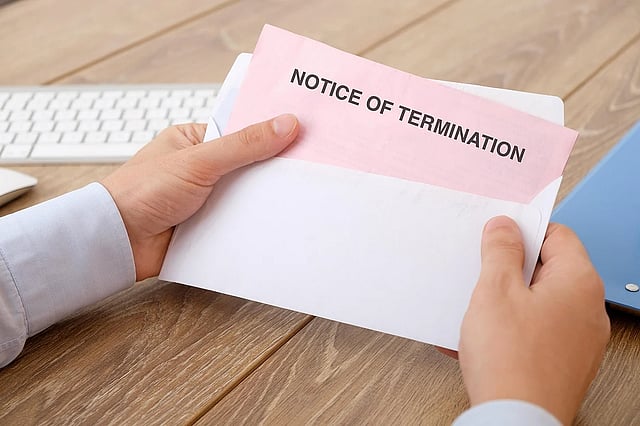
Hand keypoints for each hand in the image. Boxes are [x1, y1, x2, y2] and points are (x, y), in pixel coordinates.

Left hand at [101, 114, 298, 279]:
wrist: (116, 241)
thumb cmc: (142, 191)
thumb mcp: (199, 160)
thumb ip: (244, 144)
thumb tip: (285, 124)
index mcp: (196, 141)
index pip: (242, 131)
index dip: (271, 132)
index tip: (303, 134)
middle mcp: (202, 169)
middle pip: (248, 166)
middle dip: (271, 171)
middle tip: (308, 169)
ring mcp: (205, 199)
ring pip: (245, 196)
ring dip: (262, 200)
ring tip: (299, 198)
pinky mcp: (207, 227)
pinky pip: (238, 222)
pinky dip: (252, 224)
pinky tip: (275, 225)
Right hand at [458, 216, 609, 424]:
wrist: (516, 420)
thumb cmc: (511, 361)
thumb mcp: (494, 290)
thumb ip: (501, 251)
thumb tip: (505, 228)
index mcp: (579, 283)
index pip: (557, 235)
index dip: (524, 231)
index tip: (498, 236)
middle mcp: (588, 310)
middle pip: (548, 269)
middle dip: (510, 268)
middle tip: (483, 273)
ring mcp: (579, 339)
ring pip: (539, 301)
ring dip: (507, 300)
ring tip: (481, 309)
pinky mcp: (564, 361)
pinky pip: (536, 331)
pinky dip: (511, 327)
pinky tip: (484, 337)